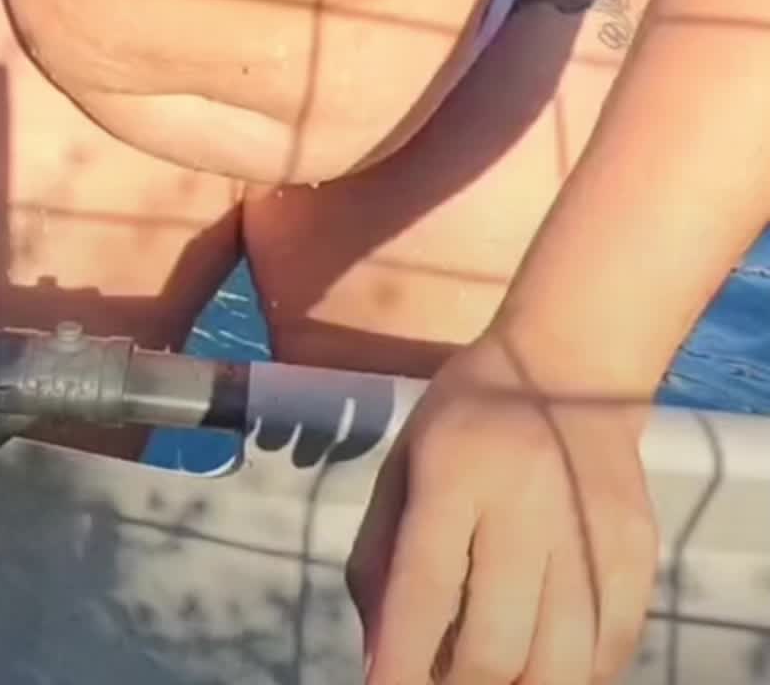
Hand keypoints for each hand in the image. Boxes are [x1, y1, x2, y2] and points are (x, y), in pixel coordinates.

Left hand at [347, 326, 658, 683]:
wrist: (571, 363)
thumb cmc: (468, 420)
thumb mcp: (404, 464)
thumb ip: (380, 559)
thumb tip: (380, 661)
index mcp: (456, 470)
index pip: (425, 587)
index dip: (403, 663)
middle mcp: (527, 500)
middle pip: (494, 643)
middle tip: (441, 682)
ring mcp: (591, 528)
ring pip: (559, 665)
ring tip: (494, 674)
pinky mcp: (637, 549)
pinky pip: (611, 649)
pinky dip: (576, 676)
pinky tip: (546, 661)